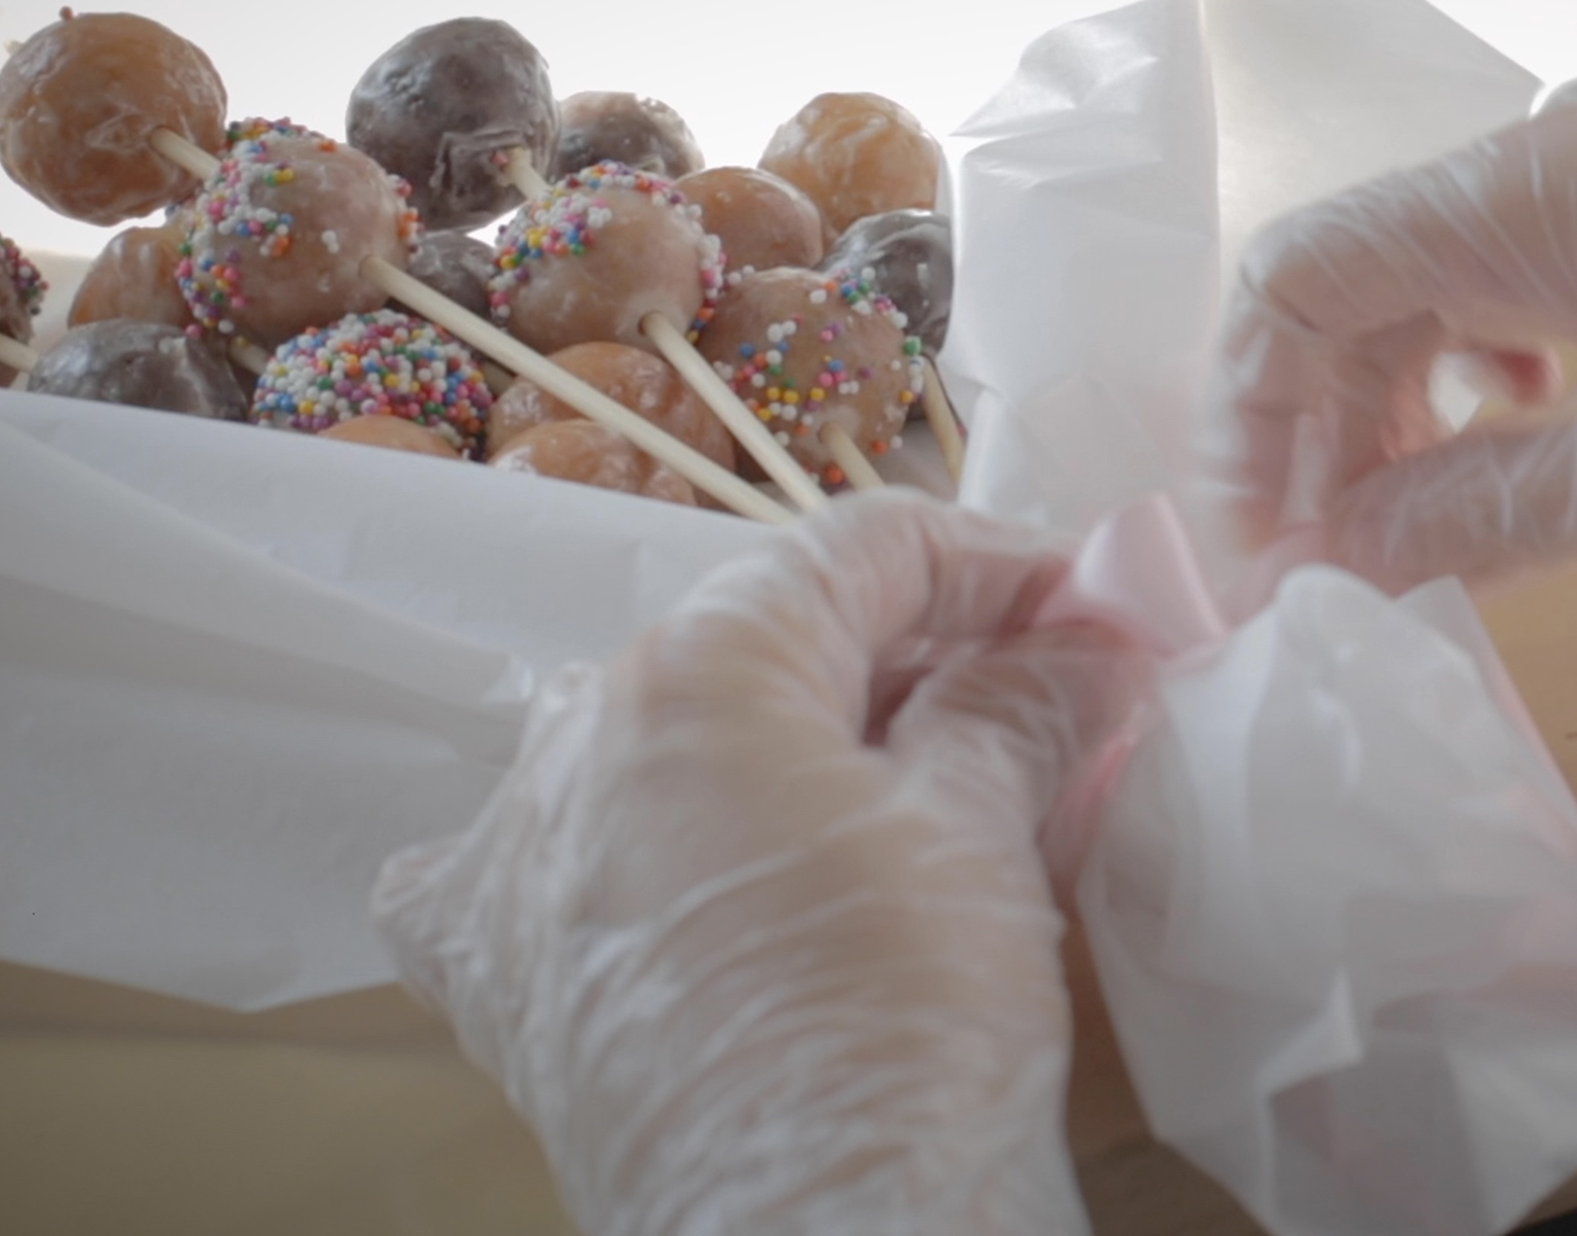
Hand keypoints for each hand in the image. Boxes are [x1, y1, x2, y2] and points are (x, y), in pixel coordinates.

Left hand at [373, 491, 1126, 1235]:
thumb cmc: (905, 1025)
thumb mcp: (982, 836)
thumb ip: (1020, 705)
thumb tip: (1082, 646)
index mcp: (700, 661)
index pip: (862, 551)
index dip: (989, 562)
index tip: (1076, 604)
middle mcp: (580, 724)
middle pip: (764, 640)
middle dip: (897, 659)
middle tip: (1019, 704)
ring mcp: (517, 844)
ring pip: (660, 732)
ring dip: (774, 743)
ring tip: (883, 800)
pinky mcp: (495, 963)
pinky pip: (533, 853)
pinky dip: (605, 838)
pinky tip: (646, 862)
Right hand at [1201, 61, 1576, 592]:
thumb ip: (1481, 516)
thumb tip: (1321, 570)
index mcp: (1514, 197)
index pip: (1292, 276)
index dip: (1244, 408)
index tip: (1257, 531)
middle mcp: (1527, 167)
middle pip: (1347, 292)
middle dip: (1317, 435)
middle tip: (1325, 561)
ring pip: (1418, 295)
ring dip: (1391, 417)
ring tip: (1406, 527)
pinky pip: (1496, 288)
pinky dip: (1469, 380)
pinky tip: (1510, 434)